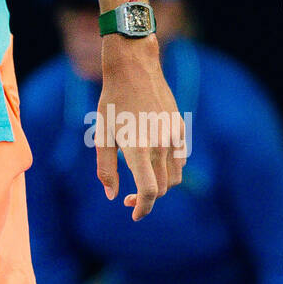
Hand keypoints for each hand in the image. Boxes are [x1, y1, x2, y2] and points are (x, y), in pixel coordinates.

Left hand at [95, 35, 184, 219]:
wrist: (134, 68)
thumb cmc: (112, 100)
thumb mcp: (102, 134)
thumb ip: (106, 168)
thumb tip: (113, 196)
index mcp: (138, 148)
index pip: (149, 192)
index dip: (143, 209)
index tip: (133, 215)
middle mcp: (160, 145)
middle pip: (162, 188)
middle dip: (147, 199)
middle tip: (128, 198)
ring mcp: (173, 136)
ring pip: (174, 177)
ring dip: (161, 187)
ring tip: (142, 182)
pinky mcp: (180, 128)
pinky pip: (180, 160)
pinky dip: (170, 170)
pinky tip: (153, 165)